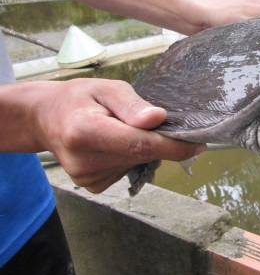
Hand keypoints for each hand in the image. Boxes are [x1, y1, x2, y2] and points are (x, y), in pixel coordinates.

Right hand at [8, 79, 203, 192]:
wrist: (46, 118)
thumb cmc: (79, 98)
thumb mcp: (106, 88)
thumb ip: (132, 104)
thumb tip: (158, 119)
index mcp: (85, 131)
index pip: (139, 144)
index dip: (172, 146)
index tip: (198, 143)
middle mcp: (84, 160)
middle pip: (142, 154)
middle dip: (160, 141)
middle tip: (156, 122)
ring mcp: (87, 177)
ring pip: (137, 163)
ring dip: (142, 148)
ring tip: (120, 129)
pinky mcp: (93, 186)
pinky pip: (128, 170)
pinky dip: (130, 157)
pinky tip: (113, 145)